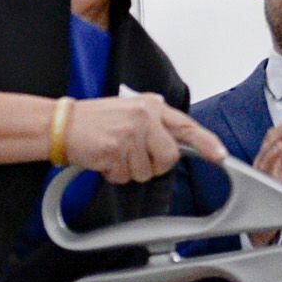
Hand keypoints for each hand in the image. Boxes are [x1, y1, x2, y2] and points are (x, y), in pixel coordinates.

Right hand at [58, 92, 228, 182]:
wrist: (61, 124)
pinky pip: (124, 176)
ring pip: (145, 171)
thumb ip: (153, 125)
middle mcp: (145, 116)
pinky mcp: (116, 149)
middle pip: (168, 158)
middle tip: (130, 155)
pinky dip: (112, 174)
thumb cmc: (93, 121)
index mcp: (150, 105)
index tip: (220, 156)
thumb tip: (173, 145)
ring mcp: (131, 132)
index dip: (206, 143)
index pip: (186, 126)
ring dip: (128, 170)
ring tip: (112, 153)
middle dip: (152, 164)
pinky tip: (103, 159)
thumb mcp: (129, 112)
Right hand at [246, 111, 281, 242]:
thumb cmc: (281, 198)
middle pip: (271, 139)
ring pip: (266, 150)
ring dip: (278, 137)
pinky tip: (280, 149)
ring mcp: (262, 173)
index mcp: (273, 157)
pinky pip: (264, 168)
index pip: (279, 135)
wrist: (273, 224)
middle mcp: (265, 162)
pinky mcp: (261, 184)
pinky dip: (272, 157)